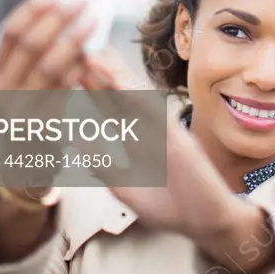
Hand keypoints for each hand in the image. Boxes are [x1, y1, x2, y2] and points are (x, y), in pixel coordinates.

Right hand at [0, 0, 97, 190]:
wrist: (23, 167)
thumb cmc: (27, 112)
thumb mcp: (17, 84)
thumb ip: (30, 55)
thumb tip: (58, 7)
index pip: (11, 32)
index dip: (34, 9)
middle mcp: (0, 92)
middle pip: (31, 45)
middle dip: (59, 18)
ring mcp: (19, 111)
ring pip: (49, 67)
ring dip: (74, 39)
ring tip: (94, 20)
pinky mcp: (42, 127)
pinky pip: (64, 91)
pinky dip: (79, 70)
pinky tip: (93, 54)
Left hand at [80, 51, 242, 243]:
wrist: (206, 221)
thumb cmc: (169, 206)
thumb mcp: (125, 188)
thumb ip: (103, 166)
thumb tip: (77, 145)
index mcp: (134, 142)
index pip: (108, 112)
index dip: (90, 92)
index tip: (67, 73)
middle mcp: (146, 131)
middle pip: (118, 98)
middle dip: (98, 76)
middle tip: (78, 52)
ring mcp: (161, 131)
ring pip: (134, 98)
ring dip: (114, 76)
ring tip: (94, 56)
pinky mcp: (175, 137)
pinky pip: (152, 112)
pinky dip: (136, 98)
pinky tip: (118, 82)